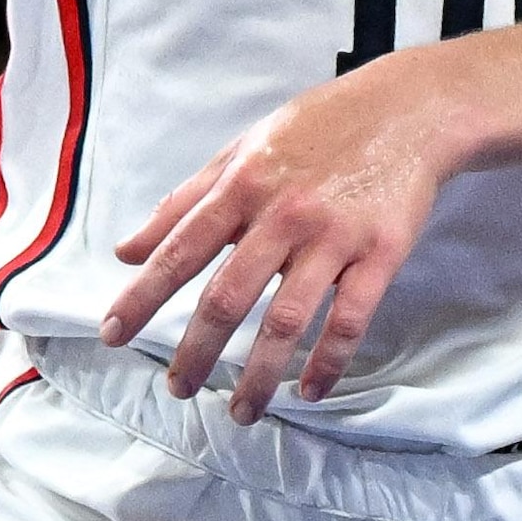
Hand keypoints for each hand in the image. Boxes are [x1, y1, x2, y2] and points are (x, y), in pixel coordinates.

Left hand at [96, 66, 463, 419]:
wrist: (408, 109)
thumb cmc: (317, 129)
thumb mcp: (242, 150)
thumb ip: (184, 202)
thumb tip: (127, 250)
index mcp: (243, 185)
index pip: (179, 250)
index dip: (143, 297)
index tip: (113, 335)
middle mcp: (283, 214)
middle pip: (228, 297)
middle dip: (196, 351)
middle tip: (178, 388)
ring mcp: (334, 236)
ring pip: (286, 320)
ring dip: (259, 375)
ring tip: (240, 411)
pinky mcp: (380, 253)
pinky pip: (350, 320)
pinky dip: (328, 361)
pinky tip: (310, 390)